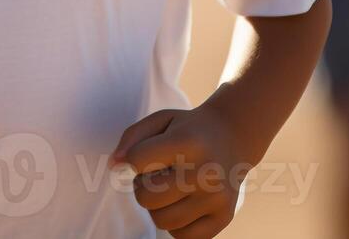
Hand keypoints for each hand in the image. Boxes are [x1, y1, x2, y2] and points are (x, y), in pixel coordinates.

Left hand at [112, 107, 245, 237]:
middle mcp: (205, 172)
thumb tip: (115, 167)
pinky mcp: (224, 217)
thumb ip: (131, 139)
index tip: (140, 157)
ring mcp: (217, 198)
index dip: (130, 161)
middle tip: (156, 175)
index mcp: (187, 141)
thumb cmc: (188, 130)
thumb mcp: (160, 121)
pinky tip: (184, 204)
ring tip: (170, 189)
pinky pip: (183, 236)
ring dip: (158, 207)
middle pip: (146, 197)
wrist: (233, 136)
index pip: (136, 160)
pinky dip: (177, 224)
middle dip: (143, 186)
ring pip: (162, 221)